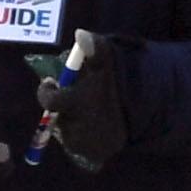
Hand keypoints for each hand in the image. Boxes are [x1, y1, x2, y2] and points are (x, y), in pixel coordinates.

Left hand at [38, 31, 128, 171]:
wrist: (143, 113)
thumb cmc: (116, 84)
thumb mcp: (108, 62)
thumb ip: (95, 47)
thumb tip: (81, 34)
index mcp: (78, 103)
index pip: (50, 100)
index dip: (47, 91)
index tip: (51, 82)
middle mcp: (78, 128)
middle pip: (56, 118)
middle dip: (63, 107)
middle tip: (75, 98)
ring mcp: (84, 145)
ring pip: (65, 130)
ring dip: (70, 120)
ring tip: (86, 111)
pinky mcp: (92, 156)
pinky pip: (77, 144)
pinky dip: (81, 134)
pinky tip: (93, 125)